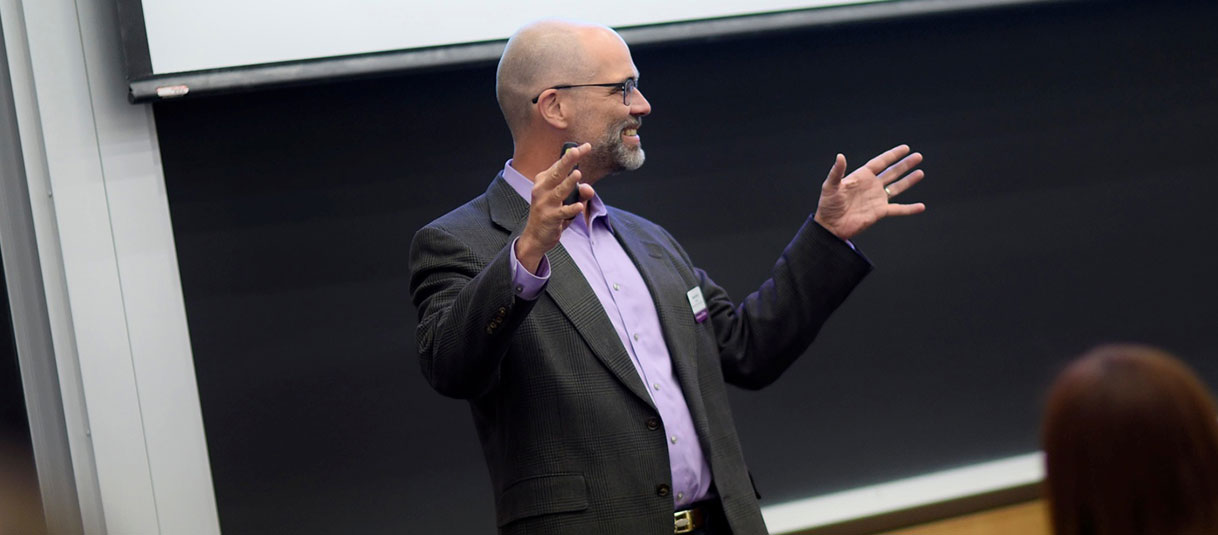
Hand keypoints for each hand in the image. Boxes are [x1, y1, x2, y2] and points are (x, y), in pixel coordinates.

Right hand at [516, 143, 595, 272]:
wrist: (535, 237)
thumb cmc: (551, 213)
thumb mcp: (565, 200)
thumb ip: (579, 193)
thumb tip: (589, 189)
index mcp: (543, 181)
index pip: (559, 165)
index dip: (572, 155)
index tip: (587, 146)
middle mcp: (541, 189)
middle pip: (556, 173)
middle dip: (568, 161)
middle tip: (578, 151)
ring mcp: (544, 204)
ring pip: (559, 191)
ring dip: (568, 183)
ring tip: (578, 174)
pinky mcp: (549, 218)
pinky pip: (563, 212)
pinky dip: (571, 209)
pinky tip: (579, 206)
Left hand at [813, 144, 925, 240]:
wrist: (830, 226)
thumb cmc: (827, 205)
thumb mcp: (830, 186)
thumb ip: (837, 172)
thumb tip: (840, 156)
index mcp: (862, 176)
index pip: (880, 162)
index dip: (892, 155)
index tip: (905, 148)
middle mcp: (871, 186)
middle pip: (892, 172)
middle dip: (905, 164)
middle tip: (918, 156)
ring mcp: (877, 198)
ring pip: (896, 187)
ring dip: (908, 181)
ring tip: (920, 173)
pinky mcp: (879, 212)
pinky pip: (898, 209)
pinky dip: (909, 209)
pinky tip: (921, 206)